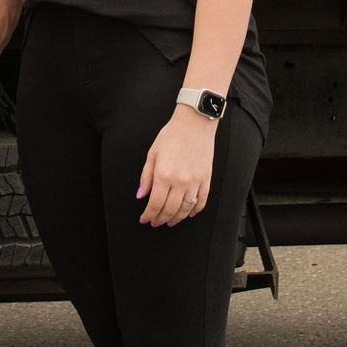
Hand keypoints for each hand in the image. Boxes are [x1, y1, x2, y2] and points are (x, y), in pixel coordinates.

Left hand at [136, 108, 217, 226]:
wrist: (194, 123)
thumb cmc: (171, 136)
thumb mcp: (152, 153)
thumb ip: (146, 177)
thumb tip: (141, 196)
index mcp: (163, 175)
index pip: (155, 204)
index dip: (148, 215)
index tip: (144, 219)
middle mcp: (180, 181)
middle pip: (169, 210)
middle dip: (160, 219)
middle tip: (155, 223)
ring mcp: (195, 181)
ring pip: (185, 209)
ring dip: (176, 218)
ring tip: (170, 222)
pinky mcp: (206, 179)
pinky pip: (201, 201)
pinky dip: (195, 211)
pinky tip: (188, 214)